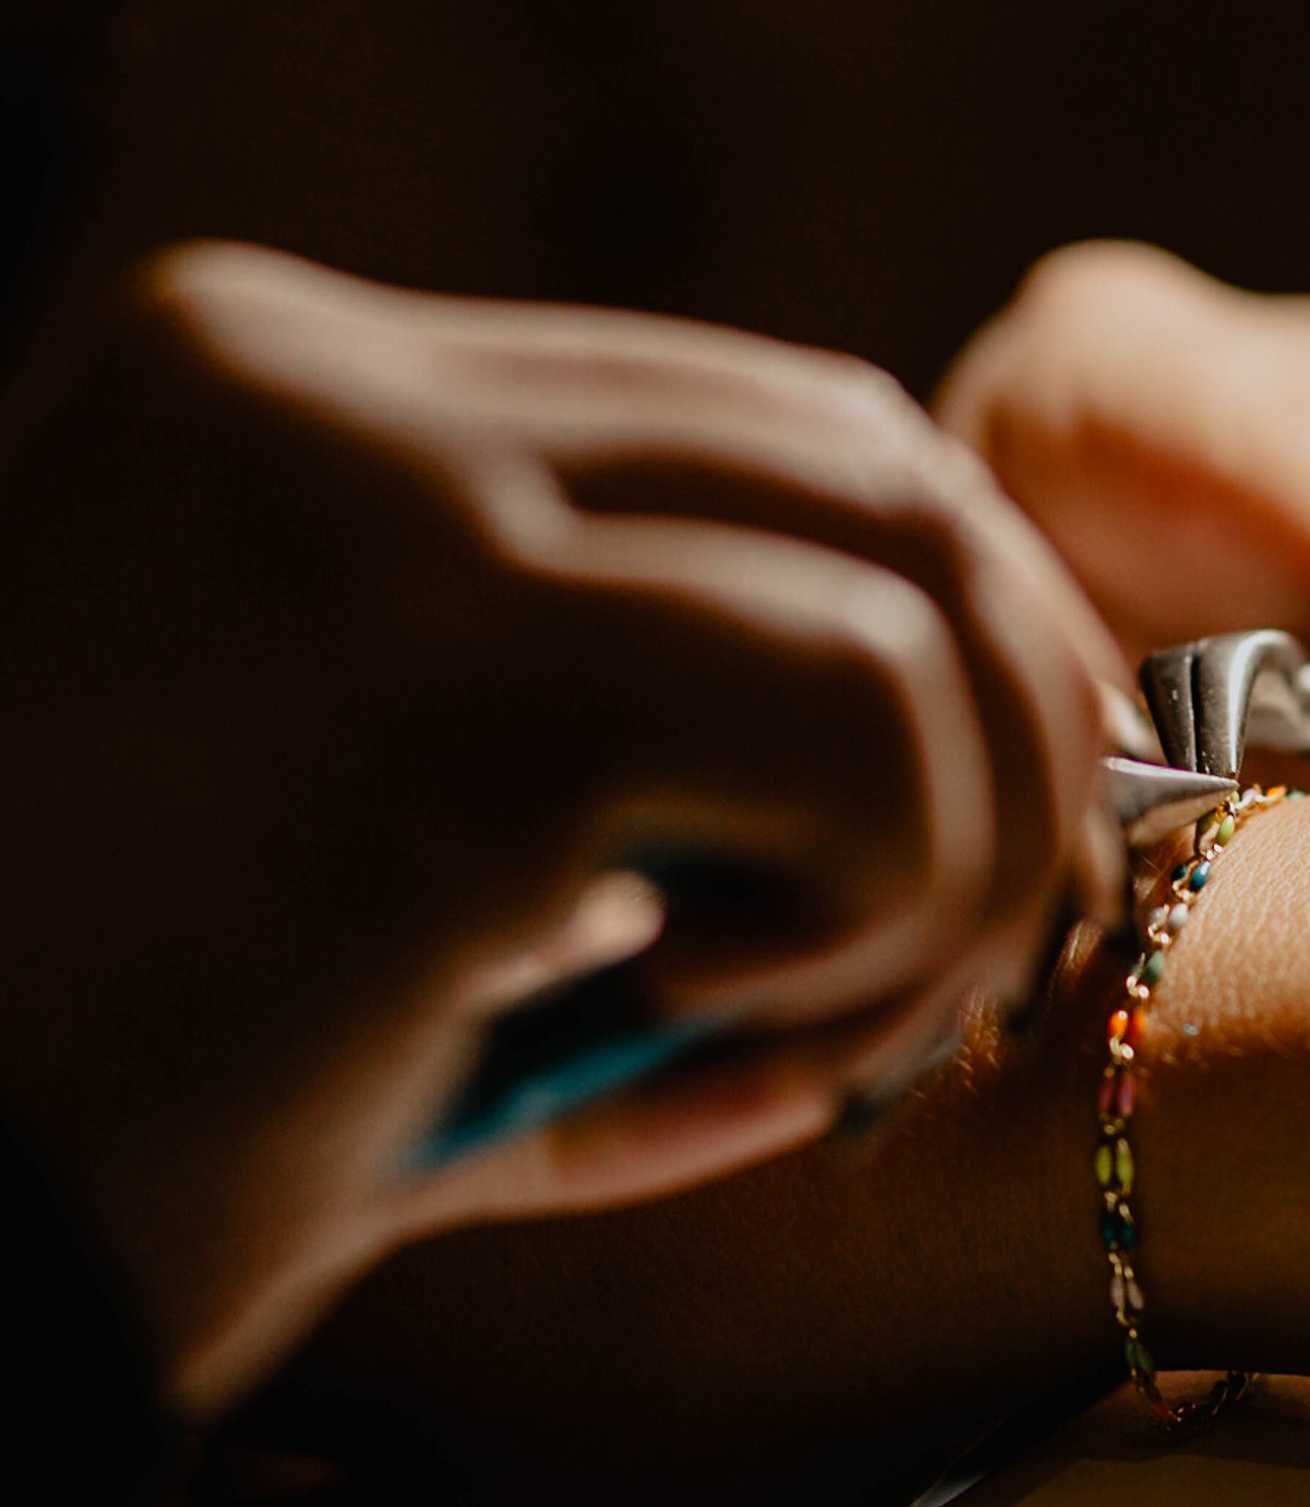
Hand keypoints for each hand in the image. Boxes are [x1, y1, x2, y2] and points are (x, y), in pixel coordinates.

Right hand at [0, 246, 1121, 1412]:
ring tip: (804, 1038)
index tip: (952, 857)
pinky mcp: (449, 674)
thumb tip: (973, 833)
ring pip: (905, 581)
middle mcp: (311, 381)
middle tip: (986, 954)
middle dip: (1008, 721)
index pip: (748, 434)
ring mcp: (373, 495)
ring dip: (952, 848)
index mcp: (261, 389)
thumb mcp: (365, 889)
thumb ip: (617, 810)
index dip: (927, 641)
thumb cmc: (104, 1126)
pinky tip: (715, 1040)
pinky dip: (887, 904)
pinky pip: (870, 724)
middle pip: (867, 465)